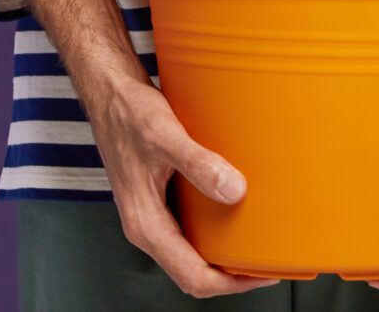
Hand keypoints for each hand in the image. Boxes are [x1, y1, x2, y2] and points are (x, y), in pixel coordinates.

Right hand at [92, 78, 279, 297]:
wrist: (109, 95)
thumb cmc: (129, 113)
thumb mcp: (166, 136)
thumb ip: (199, 164)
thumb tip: (234, 191)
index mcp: (145, 224)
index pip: (191, 275)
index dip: (230, 283)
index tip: (262, 275)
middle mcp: (147, 226)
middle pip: (192, 272)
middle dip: (230, 276)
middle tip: (269, 265)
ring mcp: (152, 214)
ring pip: (190, 253)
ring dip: (222, 256)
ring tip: (257, 245)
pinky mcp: (158, 199)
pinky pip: (188, 230)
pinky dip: (214, 233)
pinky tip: (235, 214)